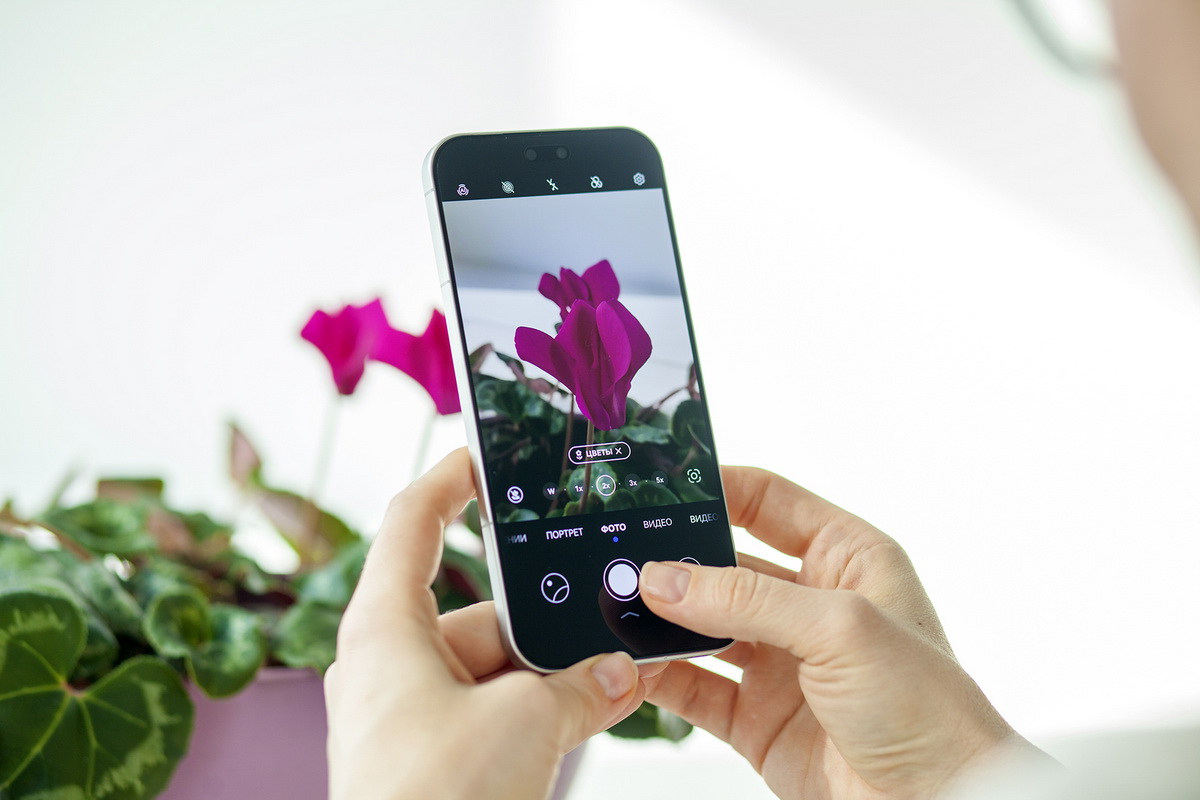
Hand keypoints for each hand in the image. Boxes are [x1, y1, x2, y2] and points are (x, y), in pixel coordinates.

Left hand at [325, 448, 644, 799]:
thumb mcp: (523, 724)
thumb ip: (579, 687)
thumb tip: (619, 673)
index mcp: (385, 627)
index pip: (412, 522)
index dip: (451, 478)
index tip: (491, 453)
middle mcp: (393, 664)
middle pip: (482, 608)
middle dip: (549, 618)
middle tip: (607, 611)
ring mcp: (413, 715)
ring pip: (498, 668)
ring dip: (556, 675)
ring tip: (616, 675)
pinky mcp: (436, 759)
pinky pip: (497, 714)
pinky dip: (543, 713)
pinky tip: (598, 714)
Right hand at [638, 466, 1044, 799]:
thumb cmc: (929, 710)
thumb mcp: (840, 629)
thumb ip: (747, 598)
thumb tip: (665, 578)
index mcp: (846, 558)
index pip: (767, 501)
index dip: (715, 490)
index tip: (657, 491)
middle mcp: (809, 604)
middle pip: (724, 564)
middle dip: (674, 560)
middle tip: (622, 556)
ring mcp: (781, 662)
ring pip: (702, 626)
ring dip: (660, 620)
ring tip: (615, 609)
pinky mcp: (758, 717)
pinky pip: (696, 685)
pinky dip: (661, 675)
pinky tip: (634, 665)